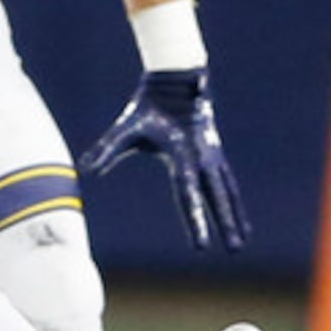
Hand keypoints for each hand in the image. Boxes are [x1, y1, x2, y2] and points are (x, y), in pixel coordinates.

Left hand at [81, 69, 251, 252]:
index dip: (195, 220)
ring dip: (235, 215)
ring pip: (227, 190)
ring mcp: (212, 155)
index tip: (202, 245)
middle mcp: (203, 157)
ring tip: (242, 240)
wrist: (176, 79)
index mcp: (182, 154)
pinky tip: (238, 216)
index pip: (188, 194)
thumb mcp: (125, 128)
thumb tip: (87, 169)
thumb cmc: (146, 107)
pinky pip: (226, 181)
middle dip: (226, 224)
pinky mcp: (214, 153)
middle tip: (234, 250)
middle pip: (216, 197)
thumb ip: (107, 149)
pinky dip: (233, 199)